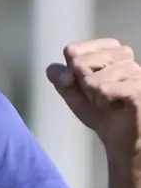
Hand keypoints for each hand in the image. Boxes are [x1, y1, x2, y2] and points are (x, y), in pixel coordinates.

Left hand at [47, 38, 140, 161]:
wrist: (121, 138)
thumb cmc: (101, 112)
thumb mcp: (73, 93)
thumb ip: (60, 78)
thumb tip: (55, 70)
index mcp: (108, 50)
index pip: (72, 50)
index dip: (71, 72)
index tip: (86, 85)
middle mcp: (123, 55)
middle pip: (79, 62)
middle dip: (83, 84)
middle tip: (99, 95)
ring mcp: (134, 70)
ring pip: (92, 78)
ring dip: (94, 96)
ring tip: (109, 101)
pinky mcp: (137, 86)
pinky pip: (103, 89)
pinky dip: (103, 101)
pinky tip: (115, 105)